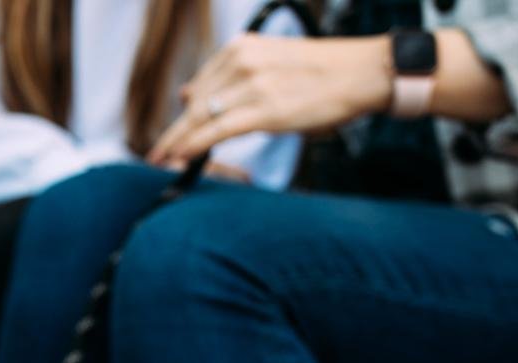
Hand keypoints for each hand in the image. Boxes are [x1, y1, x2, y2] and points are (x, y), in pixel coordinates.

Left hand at [149, 35, 392, 167]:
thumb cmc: (320, 75)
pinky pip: (217, 130)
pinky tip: (179, 156)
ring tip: (162, 160)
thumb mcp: (270, 63)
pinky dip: (194, 145)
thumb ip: (231, 78)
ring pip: (202, 118)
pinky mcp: (264, 109)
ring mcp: (252, 85)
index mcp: (241, 47)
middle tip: (155, 153)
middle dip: (174, 132)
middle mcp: (242, 61)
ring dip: (179, 142)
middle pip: (195, 104)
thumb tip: (189, 95)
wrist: (362, 72)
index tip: (170, 134)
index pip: (200, 84)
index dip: (183, 114)